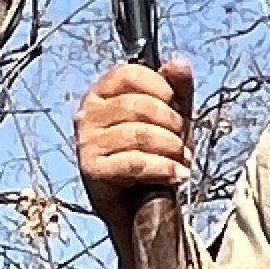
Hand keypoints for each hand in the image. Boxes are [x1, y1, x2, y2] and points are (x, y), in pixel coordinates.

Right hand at [75, 57, 195, 224]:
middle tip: (182, 142)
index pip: (132, 73)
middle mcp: (88, 114)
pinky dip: (163, 169)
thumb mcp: (171, 116)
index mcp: (102, 92)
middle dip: (172, 124)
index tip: (176, 107)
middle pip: (139, 105)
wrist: (139, 206)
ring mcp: (87, 142)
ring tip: (181, 161)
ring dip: (171, 149)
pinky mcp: (92, 170)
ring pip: (139, 134)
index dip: (162, 88)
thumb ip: (177, 88)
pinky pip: (134, 162)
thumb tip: (178, 62)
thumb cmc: (151, 155)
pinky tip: (177, 175)